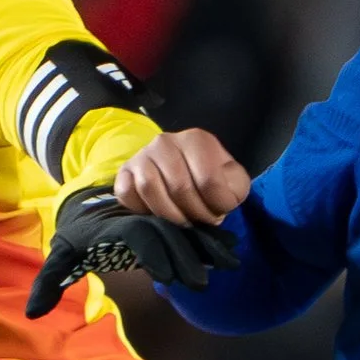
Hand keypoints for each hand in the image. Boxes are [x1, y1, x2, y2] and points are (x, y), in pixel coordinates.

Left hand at [26, 180, 243, 317]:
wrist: (94, 202)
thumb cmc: (80, 232)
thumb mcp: (63, 253)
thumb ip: (50, 280)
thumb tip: (33, 313)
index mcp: (115, 226)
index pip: (138, 235)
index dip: (153, 253)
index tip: (166, 276)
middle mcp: (140, 218)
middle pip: (166, 232)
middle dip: (184, 255)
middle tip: (200, 283)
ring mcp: (157, 217)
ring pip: (184, 228)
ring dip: (205, 246)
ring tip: (227, 263)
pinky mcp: (170, 221)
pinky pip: (193, 227)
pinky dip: (211, 239)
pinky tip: (230, 251)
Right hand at [113, 128, 250, 226]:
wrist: (176, 171)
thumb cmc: (206, 178)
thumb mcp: (231, 179)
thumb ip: (236, 185)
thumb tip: (224, 195)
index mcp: (196, 139)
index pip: (208, 180)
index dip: (217, 205)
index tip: (219, 212)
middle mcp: (165, 141)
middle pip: (180, 187)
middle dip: (195, 214)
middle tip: (200, 221)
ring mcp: (141, 155)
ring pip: (150, 189)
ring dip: (170, 215)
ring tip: (182, 220)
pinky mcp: (123, 172)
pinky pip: (127, 193)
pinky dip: (141, 209)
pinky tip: (156, 213)